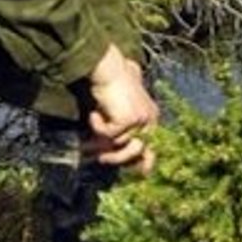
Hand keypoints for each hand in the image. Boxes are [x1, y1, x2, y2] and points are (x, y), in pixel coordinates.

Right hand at [87, 44, 159, 172]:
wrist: (108, 67)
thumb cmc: (112, 81)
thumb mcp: (121, 105)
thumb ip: (122, 122)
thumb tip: (111, 146)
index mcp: (151, 116)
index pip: (152, 146)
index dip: (145, 162)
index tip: (140, 175)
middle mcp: (150, 119)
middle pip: (136, 151)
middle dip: (116, 159)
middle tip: (98, 157)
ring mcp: (140, 119)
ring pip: (119, 145)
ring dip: (101, 143)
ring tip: (88, 141)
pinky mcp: (128, 119)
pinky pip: (108, 134)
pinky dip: (97, 126)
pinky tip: (94, 112)